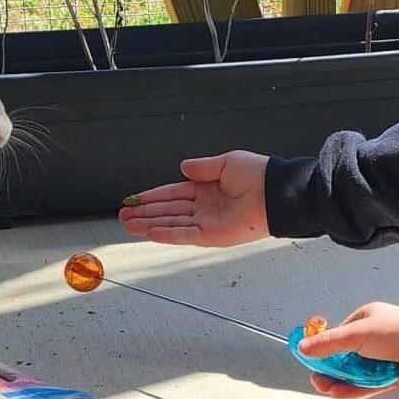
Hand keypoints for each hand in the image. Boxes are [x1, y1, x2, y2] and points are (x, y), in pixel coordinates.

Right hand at [119, 152, 270, 246]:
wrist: (275, 192)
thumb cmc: (259, 175)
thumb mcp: (226, 162)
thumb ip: (202, 167)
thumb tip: (183, 166)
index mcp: (208, 188)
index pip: (174, 193)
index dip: (153, 196)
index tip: (135, 199)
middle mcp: (205, 207)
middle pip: (168, 210)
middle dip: (145, 213)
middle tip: (124, 215)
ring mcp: (207, 222)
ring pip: (171, 224)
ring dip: (149, 224)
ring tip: (128, 225)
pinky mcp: (212, 236)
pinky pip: (184, 235)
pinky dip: (166, 234)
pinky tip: (149, 232)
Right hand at [297, 303, 398, 398]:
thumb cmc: (397, 332)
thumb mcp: (356, 334)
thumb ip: (328, 342)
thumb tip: (302, 346)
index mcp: (369, 318)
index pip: (341, 333)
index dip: (326, 347)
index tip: (311, 359)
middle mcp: (378, 338)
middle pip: (347, 356)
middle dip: (330, 368)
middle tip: (316, 380)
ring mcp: (386, 358)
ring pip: (357, 372)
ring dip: (339, 380)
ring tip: (324, 388)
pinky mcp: (394, 378)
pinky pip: (369, 385)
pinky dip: (353, 389)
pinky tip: (338, 393)